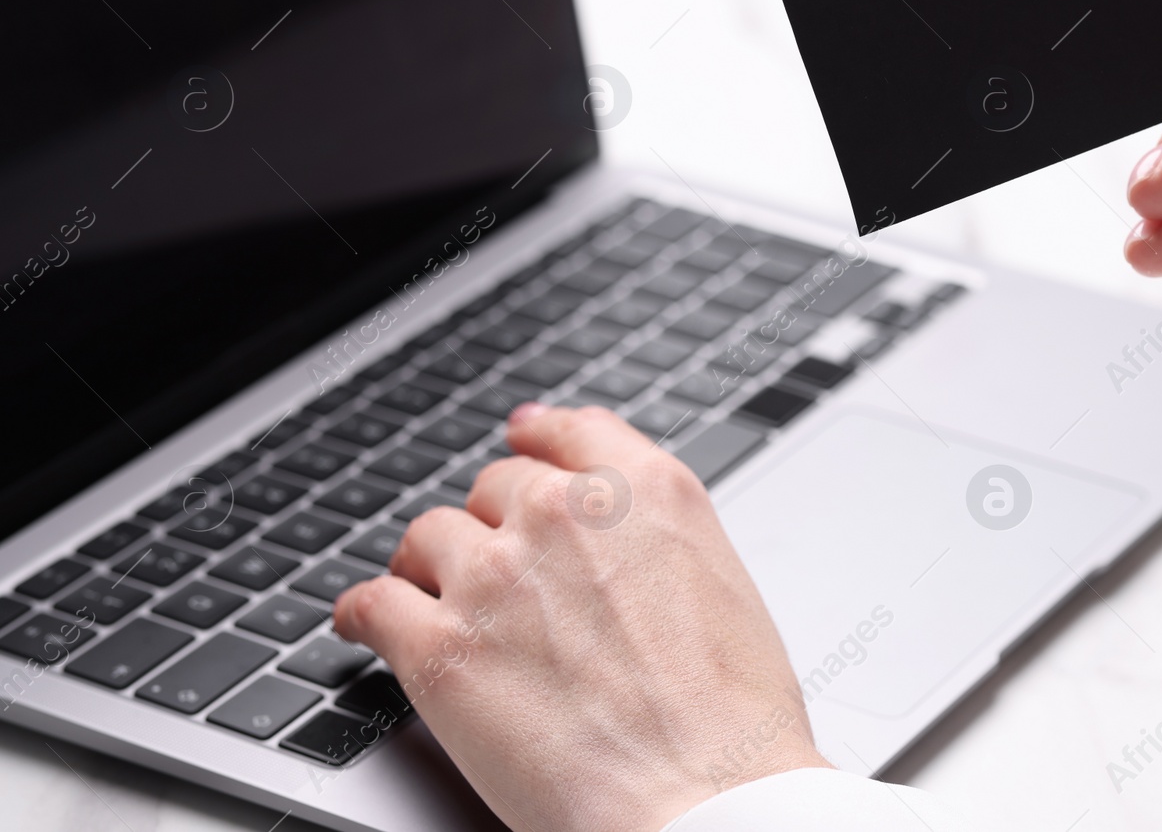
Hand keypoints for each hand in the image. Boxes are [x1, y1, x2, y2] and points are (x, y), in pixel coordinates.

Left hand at [333, 404, 829, 831]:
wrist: (706, 800)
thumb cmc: (734, 721)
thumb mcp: (723, 583)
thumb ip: (658, 538)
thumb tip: (622, 544)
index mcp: (644, 493)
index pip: (570, 431)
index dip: (537, 437)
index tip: (522, 439)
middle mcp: (564, 516)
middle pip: (495, 488)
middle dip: (494, 526)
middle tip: (500, 570)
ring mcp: (495, 576)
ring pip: (428, 537)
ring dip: (429, 567)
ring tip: (429, 597)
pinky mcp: (439, 648)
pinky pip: (371, 603)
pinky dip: (361, 613)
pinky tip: (364, 624)